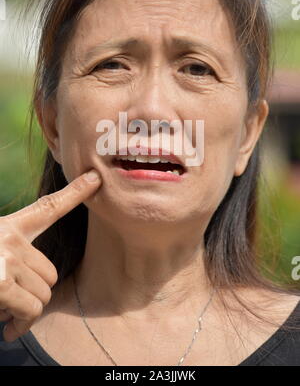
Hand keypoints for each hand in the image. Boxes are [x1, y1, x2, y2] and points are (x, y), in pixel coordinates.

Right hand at [0, 169, 101, 341]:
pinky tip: (1, 320)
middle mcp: (9, 237)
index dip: (74, 192)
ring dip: (23, 311)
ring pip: (42, 295)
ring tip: (1, 306)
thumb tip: (39, 289)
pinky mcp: (0, 283)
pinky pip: (30, 310)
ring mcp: (5, 259)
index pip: (48, 207)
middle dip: (33, 294)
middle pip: (50, 273)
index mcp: (8, 227)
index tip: (95, 178)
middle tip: (10, 300)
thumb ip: (15, 256)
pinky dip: (18, 323)